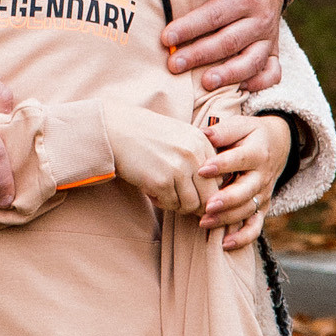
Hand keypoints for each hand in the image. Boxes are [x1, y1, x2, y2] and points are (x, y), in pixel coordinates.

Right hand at [105, 100, 228, 219]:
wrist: (116, 130)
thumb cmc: (148, 136)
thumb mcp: (180, 137)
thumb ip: (199, 157)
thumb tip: (214, 192)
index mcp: (202, 142)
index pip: (219, 179)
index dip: (207, 191)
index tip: (194, 193)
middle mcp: (193, 155)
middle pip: (210, 195)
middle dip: (197, 204)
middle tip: (182, 203)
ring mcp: (178, 168)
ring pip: (192, 204)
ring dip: (179, 205)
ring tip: (165, 195)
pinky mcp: (161, 181)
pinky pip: (171, 205)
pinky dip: (162, 203)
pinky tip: (152, 192)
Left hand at [162, 0, 287, 92]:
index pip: (216, 14)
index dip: (191, 27)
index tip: (167, 37)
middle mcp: (261, 19)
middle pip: (230, 41)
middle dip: (200, 55)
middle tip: (174, 65)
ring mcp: (269, 37)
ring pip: (252, 61)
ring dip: (229, 75)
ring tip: (205, 84)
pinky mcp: (274, 50)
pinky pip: (273, 72)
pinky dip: (260, 83)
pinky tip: (240, 90)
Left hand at [196, 104, 292, 252]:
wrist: (278, 145)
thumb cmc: (250, 134)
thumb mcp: (242, 125)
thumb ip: (223, 131)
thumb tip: (203, 133)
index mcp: (257, 153)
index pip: (239, 159)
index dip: (221, 165)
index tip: (202, 170)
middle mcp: (262, 176)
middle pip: (246, 191)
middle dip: (227, 200)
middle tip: (207, 206)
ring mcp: (263, 194)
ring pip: (248, 210)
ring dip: (227, 219)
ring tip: (204, 222)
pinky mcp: (262, 207)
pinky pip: (256, 226)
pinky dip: (243, 238)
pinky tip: (225, 244)